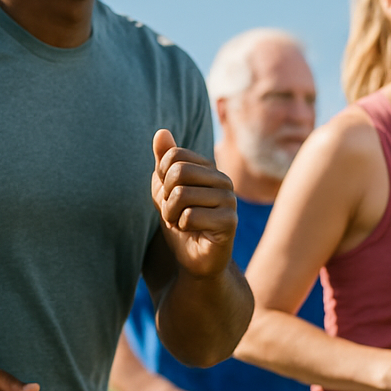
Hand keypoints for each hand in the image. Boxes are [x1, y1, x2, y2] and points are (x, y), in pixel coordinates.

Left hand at [151, 130, 236, 277]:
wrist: (192, 259)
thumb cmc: (180, 223)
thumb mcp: (165, 190)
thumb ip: (163, 162)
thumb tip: (161, 132)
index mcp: (209, 169)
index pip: (174, 156)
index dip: (162, 178)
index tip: (168, 195)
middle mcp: (223, 180)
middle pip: (177, 172)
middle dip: (166, 197)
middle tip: (174, 212)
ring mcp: (229, 200)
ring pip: (181, 195)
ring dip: (172, 214)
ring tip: (181, 222)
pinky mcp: (229, 222)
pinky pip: (190, 216)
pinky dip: (182, 226)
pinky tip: (192, 232)